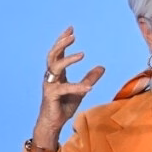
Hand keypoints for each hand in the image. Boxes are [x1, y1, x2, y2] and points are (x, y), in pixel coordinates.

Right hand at [33, 26, 104, 149]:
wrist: (54, 123)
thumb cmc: (63, 106)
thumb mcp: (81, 90)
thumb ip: (90, 78)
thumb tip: (102, 67)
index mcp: (57, 74)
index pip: (58, 52)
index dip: (63, 40)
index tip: (71, 28)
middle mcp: (51, 77)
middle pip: (52, 55)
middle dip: (61, 43)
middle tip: (72, 35)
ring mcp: (50, 85)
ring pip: (55, 67)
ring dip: (68, 59)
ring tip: (82, 54)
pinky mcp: (51, 96)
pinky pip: (65, 88)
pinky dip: (77, 87)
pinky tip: (89, 88)